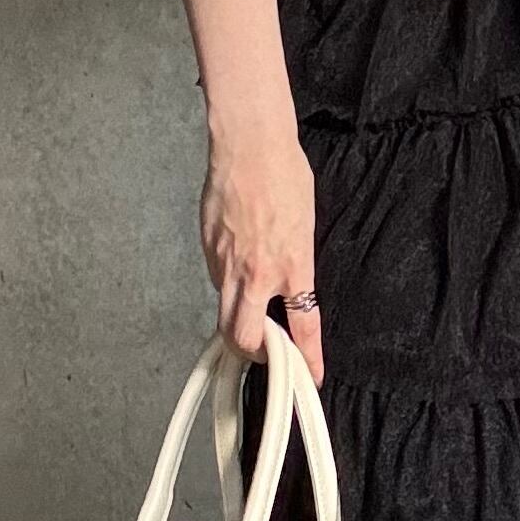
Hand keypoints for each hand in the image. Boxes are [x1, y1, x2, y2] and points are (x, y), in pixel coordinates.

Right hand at [199, 121, 325, 387]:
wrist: (249, 146)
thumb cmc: (283, 175)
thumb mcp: (304, 225)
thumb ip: (295, 260)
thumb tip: (288, 280)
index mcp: (293, 265)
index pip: (304, 325)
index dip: (307, 358)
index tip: (311, 374)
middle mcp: (258, 272)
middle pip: (245, 337)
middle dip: (252, 355)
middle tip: (262, 352)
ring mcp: (227, 263)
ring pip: (225, 315)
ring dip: (236, 325)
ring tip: (248, 315)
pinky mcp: (208, 250)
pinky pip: (216, 281)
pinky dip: (226, 285)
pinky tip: (235, 266)